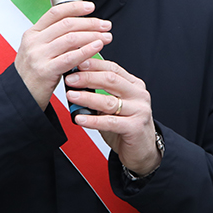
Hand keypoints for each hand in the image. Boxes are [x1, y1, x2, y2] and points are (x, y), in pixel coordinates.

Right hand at [15, 2, 111, 109]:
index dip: (75, 7)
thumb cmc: (31, 75)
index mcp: (32, 34)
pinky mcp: (45, 71)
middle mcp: (34, 42)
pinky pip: (70, 57)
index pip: (55, 13)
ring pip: (71, 39)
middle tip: (105, 25)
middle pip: (67, 24)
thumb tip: (79, 29)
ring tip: (106, 37)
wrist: (19, 97)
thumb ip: (53, 39)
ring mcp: (38, 56)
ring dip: (92, 36)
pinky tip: (97, 47)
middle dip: (90, 23)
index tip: (90, 7)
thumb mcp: (37, 51)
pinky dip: (86, 50)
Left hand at [64, 58, 159, 175]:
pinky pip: (110, 122)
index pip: (113, 68)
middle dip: (87, 78)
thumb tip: (77, 81)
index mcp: (134, 85)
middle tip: (70, 79)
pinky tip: (79, 118)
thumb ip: (102, 93)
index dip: (94, 65)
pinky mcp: (135, 127)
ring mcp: (139, 110)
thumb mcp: (115, 105)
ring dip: (87, 98)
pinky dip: (92, 120)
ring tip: (71, 96)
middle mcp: (139, 95)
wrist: (142, 150)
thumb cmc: (125, 126)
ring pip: (108, 101)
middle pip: (111, 80)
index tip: (77, 63)